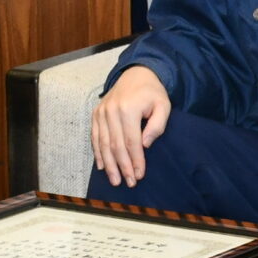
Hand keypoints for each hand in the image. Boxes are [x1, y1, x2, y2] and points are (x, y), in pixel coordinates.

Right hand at [91, 65, 171, 186]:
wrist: (136, 74)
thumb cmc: (152, 93)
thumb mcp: (163, 105)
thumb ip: (157, 125)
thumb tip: (145, 144)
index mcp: (128, 109)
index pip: (131, 141)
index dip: (135, 160)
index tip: (139, 175)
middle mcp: (111, 111)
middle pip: (115, 145)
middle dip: (122, 166)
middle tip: (128, 183)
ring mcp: (101, 112)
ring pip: (103, 143)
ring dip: (109, 164)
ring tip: (115, 180)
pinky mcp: (96, 113)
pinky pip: (94, 136)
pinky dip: (97, 153)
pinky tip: (102, 166)